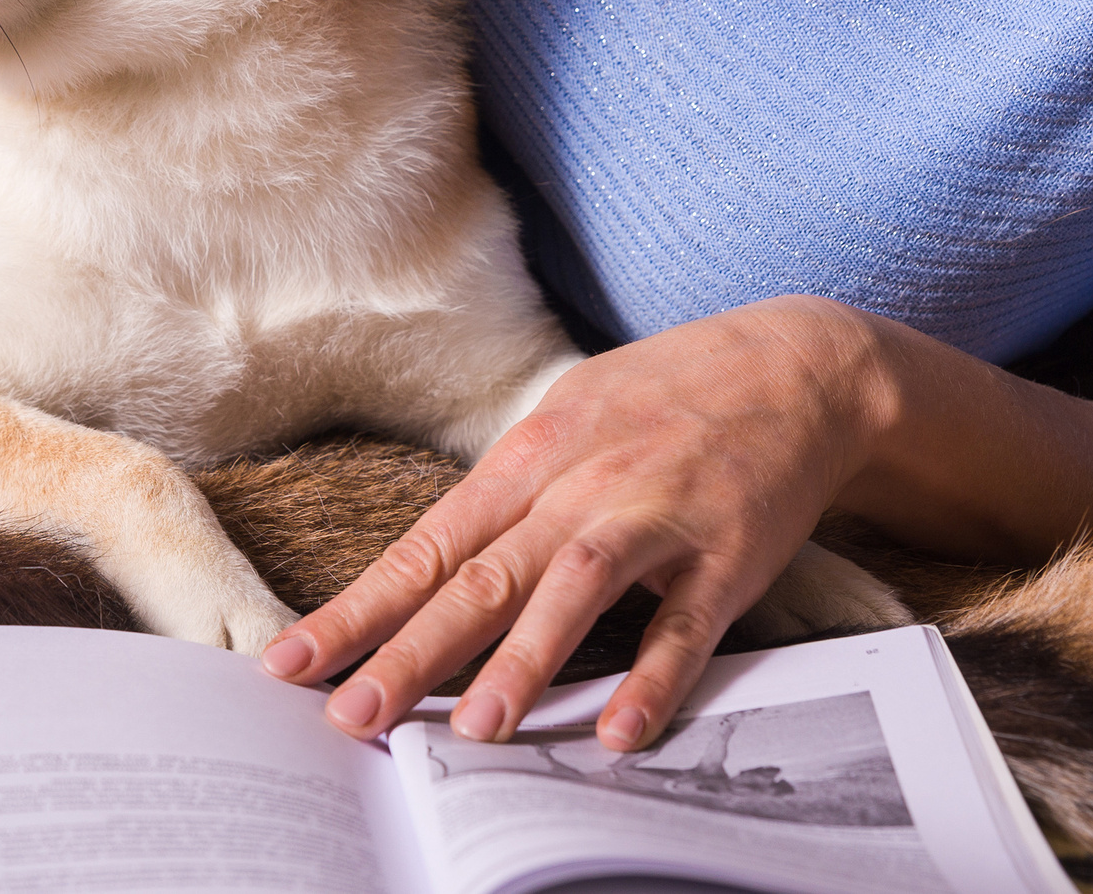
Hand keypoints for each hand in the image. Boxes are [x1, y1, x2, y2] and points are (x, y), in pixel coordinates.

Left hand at [258, 294, 1092, 751]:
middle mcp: (581, 482)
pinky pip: (685, 624)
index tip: (295, 661)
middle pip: (480, 577)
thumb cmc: (668, 396)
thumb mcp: (570, 417)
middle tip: (348, 718)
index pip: (426, 547)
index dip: (359, 609)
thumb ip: (510, 495)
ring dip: (523, 661)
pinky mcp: (727, 552)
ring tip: (475, 728)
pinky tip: (620, 731)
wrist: (797, 361)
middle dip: (408, 652)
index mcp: (530, 454)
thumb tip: (437, 569)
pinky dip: (654, 678)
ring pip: (573, 591)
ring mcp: (655, 514)